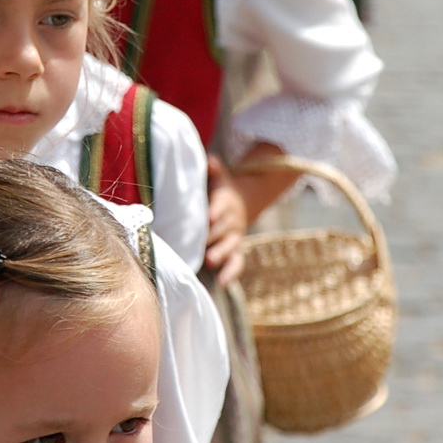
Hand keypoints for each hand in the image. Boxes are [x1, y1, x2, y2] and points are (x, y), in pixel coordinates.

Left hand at [205, 155, 247, 285]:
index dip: (216, 211)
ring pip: (230, 247)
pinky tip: (221, 283)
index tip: (208, 216)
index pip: (222, 206)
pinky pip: (236, 264)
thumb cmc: (220, 191)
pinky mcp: (236, 251)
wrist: (240, 204)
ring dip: (221, 254)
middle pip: (224, 229)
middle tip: (202, 242)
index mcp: (225, 202)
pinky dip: (230, 273)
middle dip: (214, 235)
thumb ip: (214, 169)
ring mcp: (235, 238)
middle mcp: (232, 221)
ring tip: (210, 260)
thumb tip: (209, 159)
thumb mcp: (219, 177)